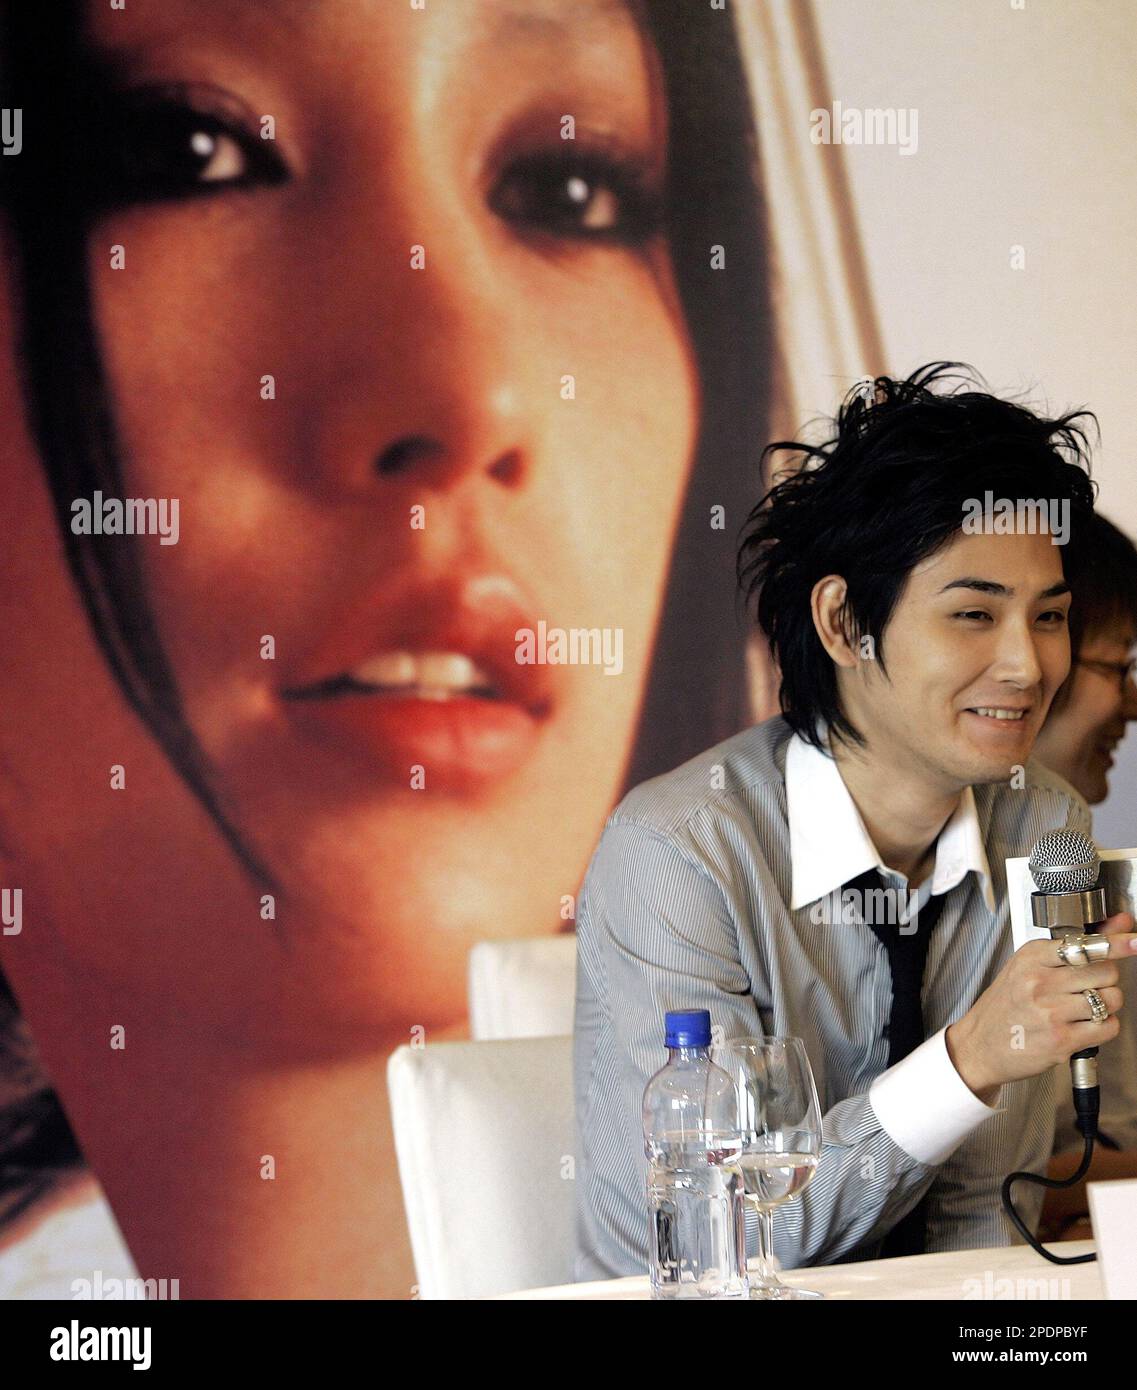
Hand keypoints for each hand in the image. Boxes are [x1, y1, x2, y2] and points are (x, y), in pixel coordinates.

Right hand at [946, 912, 1136, 1103]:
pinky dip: (1104, 1027)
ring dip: (1107, 1005)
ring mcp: (1051, 1011)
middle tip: (1087, 987)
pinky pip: (1108, 1027)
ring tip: (1083, 1008)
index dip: (1116, 943)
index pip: (1085, 946)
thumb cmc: (1004, 1007)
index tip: (1134, 940)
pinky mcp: (1062, 1040)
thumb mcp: (1028, 968)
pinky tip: (1083, 1026)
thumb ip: (1074, 946)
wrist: (980, 1046)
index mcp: (1031, 957)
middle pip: (1106, 972)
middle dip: (1105, 980)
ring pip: (1111, 1000)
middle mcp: (1040, 982)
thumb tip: (1120, 923)